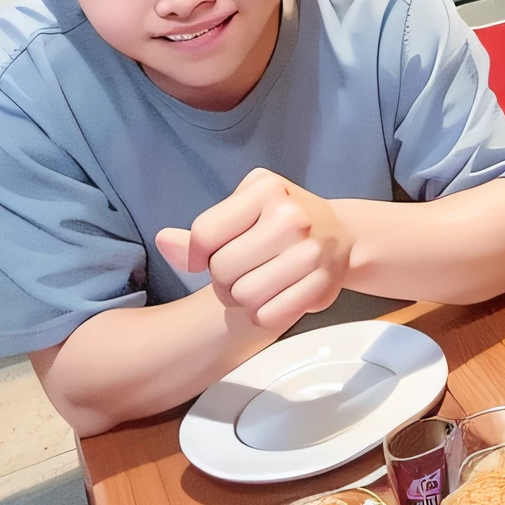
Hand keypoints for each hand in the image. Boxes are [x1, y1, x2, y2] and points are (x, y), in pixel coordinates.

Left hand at [155, 169, 351, 331]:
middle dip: (223, 279)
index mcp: (266, 188)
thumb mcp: (242, 211)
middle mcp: (291, 215)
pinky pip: (268, 316)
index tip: (207, 256)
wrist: (341, 235)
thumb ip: (203, 232)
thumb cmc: (280, 221)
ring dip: (243, 298)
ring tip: (258, 282)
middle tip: (242, 270)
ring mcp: (310, 250)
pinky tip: (275, 296)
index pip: (204, 234)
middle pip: (221, 270)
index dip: (197, 255)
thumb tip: (164, 242)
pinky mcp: (322, 284)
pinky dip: (264, 313)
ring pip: (243, 296)